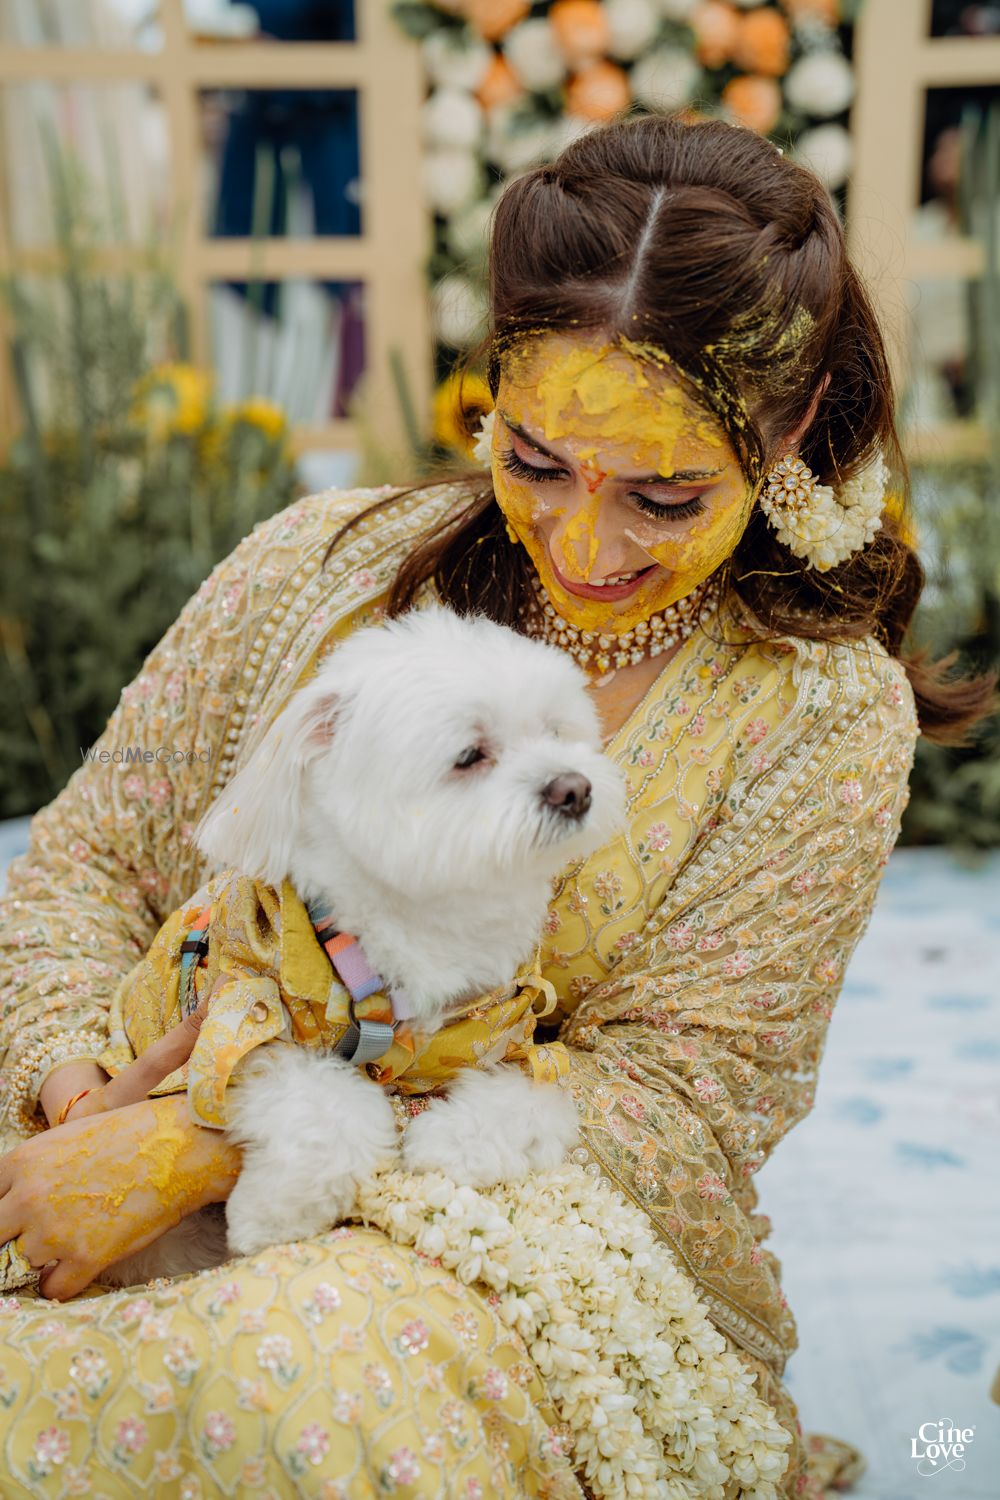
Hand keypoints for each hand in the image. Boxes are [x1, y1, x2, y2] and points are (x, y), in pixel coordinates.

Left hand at [4, 994, 240, 1299]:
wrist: (184, 1144)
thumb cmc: (133, 1132)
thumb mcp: (72, 1135)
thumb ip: (35, 1170)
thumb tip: (25, 1196)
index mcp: (22, 1161)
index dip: (4, 1210)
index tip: (17, 1216)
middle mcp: (30, 1198)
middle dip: (9, 1241)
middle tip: (37, 1236)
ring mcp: (54, 1230)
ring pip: (23, 1264)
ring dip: (43, 1259)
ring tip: (72, 1240)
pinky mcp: (85, 1257)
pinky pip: (53, 1290)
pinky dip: (65, 1282)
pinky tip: (84, 1262)